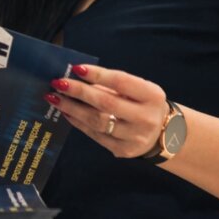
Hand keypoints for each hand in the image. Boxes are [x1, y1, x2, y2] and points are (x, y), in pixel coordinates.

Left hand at [47, 64, 166, 158]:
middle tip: (58, 83)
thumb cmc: (144, 104)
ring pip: (97, 121)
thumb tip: (78, 76)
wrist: (164, 134)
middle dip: (79, 92)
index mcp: (152, 96)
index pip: (121, 82)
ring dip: (72, 108)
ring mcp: (134, 137)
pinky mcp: (123, 150)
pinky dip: (78, 122)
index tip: (76, 68)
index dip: (97, 74)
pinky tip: (66, 112)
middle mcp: (146, 118)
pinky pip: (95, 135)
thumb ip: (113, 83)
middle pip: (106, 103)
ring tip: (55, 98)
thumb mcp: (139, 90)